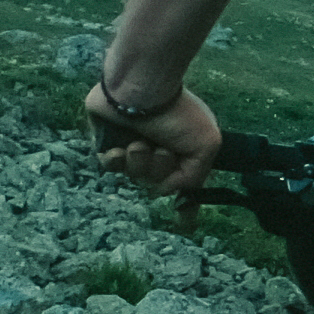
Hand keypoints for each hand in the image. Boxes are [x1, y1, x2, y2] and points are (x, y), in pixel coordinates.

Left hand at [95, 84, 225, 197]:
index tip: (184, 224)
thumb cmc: (177, 113)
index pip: (184, 180)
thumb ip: (193, 177)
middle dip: (158, 169)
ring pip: (133, 174)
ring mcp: (132, 143)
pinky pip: (109, 167)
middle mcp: (158, 146)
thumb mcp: (206, 144)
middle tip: (160, 149)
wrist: (141, 90)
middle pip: (157, 181)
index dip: (185, 204)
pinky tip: (120, 146)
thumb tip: (167, 191)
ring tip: (138, 141)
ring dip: (138, 161)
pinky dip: (115, 159)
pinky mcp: (107, 141)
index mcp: (182, 145)